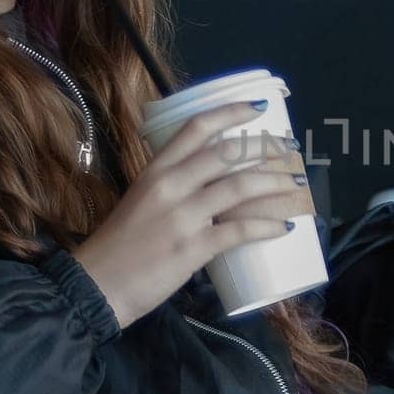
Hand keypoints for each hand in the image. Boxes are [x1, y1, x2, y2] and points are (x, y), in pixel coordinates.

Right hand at [72, 102, 314, 328]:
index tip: (258, 107)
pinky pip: (241, 230)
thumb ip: (173, 187)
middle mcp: (170, 185)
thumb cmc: (120, 246)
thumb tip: (212, 182)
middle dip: (266, 146)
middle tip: (289, 149)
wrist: (97, 286)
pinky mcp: (194, 247)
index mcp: (155, 170)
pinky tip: (285, 227)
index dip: (231, 112)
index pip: (196, 127)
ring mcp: (183, 216)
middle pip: (227, 152)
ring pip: (240, 186)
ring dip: (275, 183)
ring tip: (295, 184)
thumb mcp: (142, 201)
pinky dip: (268, 226)